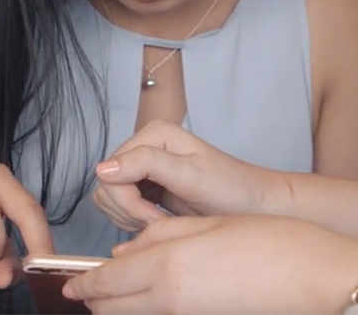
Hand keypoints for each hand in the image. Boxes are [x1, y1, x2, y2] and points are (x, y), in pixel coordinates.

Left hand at [63, 216, 357, 313]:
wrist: (319, 279)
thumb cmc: (274, 243)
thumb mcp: (211, 225)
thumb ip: (162, 237)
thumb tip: (125, 252)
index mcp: (167, 267)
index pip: (105, 282)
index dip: (83, 283)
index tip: (69, 282)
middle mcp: (170, 301)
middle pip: (112, 309)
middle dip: (96, 299)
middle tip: (88, 287)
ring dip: (121, 307)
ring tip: (118, 292)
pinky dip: (149, 311)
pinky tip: (157, 296)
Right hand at [92, 120, 287, 231]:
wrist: (253, 206)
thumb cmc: (232, 189)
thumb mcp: (191, 176)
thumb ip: (147, 165)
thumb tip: (104, 168)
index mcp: (154, 134)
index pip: (111, 171)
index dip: (128, 201)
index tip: (154, 218)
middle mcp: (145, 146)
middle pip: (107, 186)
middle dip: (129, 211)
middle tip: (158, 222)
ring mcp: (143, 168)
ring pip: (108, 199)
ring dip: (129, 218)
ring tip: (159, 222)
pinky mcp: (145, 187)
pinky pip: (118, 208)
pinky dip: (132, 221)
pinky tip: (156, 222)